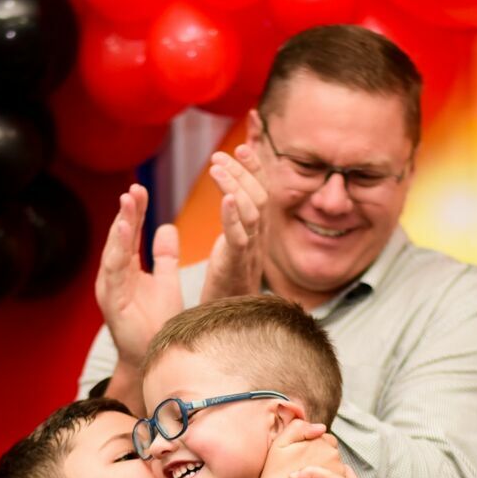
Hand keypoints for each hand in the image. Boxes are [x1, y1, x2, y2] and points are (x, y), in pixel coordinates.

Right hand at [93, 184, 181, 372]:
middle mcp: (113, 277)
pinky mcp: (112, 303)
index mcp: (125, 271)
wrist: (155, 357)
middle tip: (134, 190)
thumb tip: (166, 227)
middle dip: (126, 214)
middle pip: (119, 239)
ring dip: (120, 226)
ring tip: (127, 204)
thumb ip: (164, 257)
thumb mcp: (166, 283)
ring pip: (114, 252)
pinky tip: (124, 232)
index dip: (134, 213)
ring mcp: (110, 290)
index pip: (129, 235)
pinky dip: (118, 251)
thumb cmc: (158, 324)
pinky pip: (114, 272)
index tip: (140, 190)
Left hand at [202, 146, 268, 299]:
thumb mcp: (234, 252)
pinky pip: (239, 238)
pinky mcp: (236, 267)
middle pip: (260, 196)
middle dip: (244, 171)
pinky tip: (226, 197)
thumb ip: (236, 229)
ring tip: (215, 166)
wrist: (229, 329)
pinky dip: (233, 216)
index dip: (254, 169)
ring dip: (234, 184)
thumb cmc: (227, 291)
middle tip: (222, 154)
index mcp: (256, 235)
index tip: (241, 147)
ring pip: (252, 212)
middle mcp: (258, 240)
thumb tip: (235, 203)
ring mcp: (250, 253)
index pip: (261, 193)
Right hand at [257, 421, 338, 477]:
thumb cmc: (276, 474)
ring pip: (335, 466)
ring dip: (325, 470)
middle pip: (331, 452)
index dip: (312, 446)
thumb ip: (298, 427)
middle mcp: (334, 455)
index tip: (300, 457)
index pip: (324, 438)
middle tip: (302, 469)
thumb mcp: (280, 444)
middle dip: (320, 457)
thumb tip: (321, 427)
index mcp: (321, 442)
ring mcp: (338, 473)